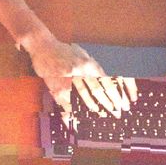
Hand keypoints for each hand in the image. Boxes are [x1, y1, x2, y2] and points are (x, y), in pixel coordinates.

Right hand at [22, 35, 136, 119]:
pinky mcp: (56, 88)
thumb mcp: (82, 54)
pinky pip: (67, 103)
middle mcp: (79, 72)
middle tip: (117, 112)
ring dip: (95, 108)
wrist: (43, 46)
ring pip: (84, 98)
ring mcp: (67, 81)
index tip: (122, 102)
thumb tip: (107, 78)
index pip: (106, 82)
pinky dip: (74, 112)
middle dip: (109, 104)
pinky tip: (80, 118)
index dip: (116, 94)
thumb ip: (93, 66)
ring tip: (102, 115)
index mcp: (88, 64)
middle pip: (98, 91)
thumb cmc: (63, 50)